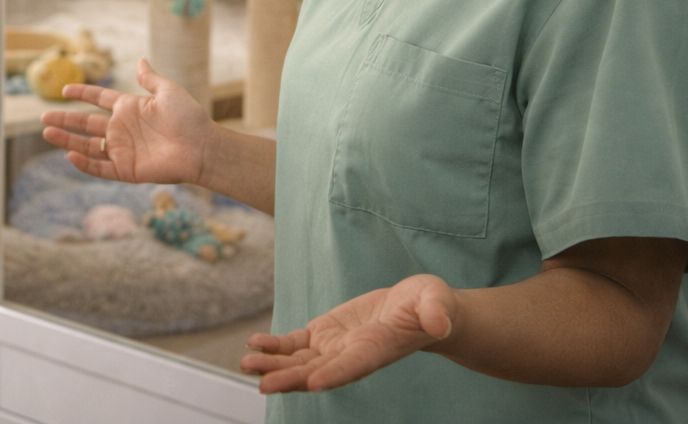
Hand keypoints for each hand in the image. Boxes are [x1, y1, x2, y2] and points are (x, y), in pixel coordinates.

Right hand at [39, 57, 213, 185]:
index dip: (82, 94)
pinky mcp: (126, 169)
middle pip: (86, 124)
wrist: (202, 147)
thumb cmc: (188, 118)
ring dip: (67, 140)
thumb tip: (140, 59)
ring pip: (87, 146)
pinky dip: (84, 163)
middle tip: (43, 118)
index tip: (65, 90)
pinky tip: (70, 155)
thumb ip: (149, 78)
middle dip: (65, 120)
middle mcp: (122, 129)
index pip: (99, 100)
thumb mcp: (168, 91)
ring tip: (47, 133)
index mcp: (130, 109)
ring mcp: (123, 150)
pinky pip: (100, 167)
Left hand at [240, 274, 457, 392]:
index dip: (335, 375)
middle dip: (290, 378)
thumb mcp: (437, 302)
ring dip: (273, 364)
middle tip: (263, 384)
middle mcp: (352, 355)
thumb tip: (440, 321)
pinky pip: (294, 344)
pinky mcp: (323, 334)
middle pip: (317, 372)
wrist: (416, 309)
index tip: (314, 383)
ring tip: (247, 364)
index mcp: (378, 350)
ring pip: (299, 361)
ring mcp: (334, 347)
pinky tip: (254, 344)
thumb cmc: (430, 306)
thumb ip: (436, 312)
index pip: (354, 366)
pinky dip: (275, 345)